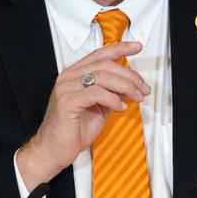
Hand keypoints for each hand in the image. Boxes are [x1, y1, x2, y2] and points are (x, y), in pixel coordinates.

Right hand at [14, 41, 149, 186]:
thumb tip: (129, 86)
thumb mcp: (99, 107)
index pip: (100, 54)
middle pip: (105, 64)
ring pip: (103, 76)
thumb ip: (111, 93)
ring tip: (135, 98)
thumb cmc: (73, 131)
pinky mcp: (68, 101)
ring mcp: (66, 88)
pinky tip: (120, 107)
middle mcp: (69, 77)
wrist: (54, 150)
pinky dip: (113, 99)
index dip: (120, 48)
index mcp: (75, 75)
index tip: (136, 47)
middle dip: (129, 75)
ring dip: (125, 86)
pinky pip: (96, 93)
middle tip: (142, 88)